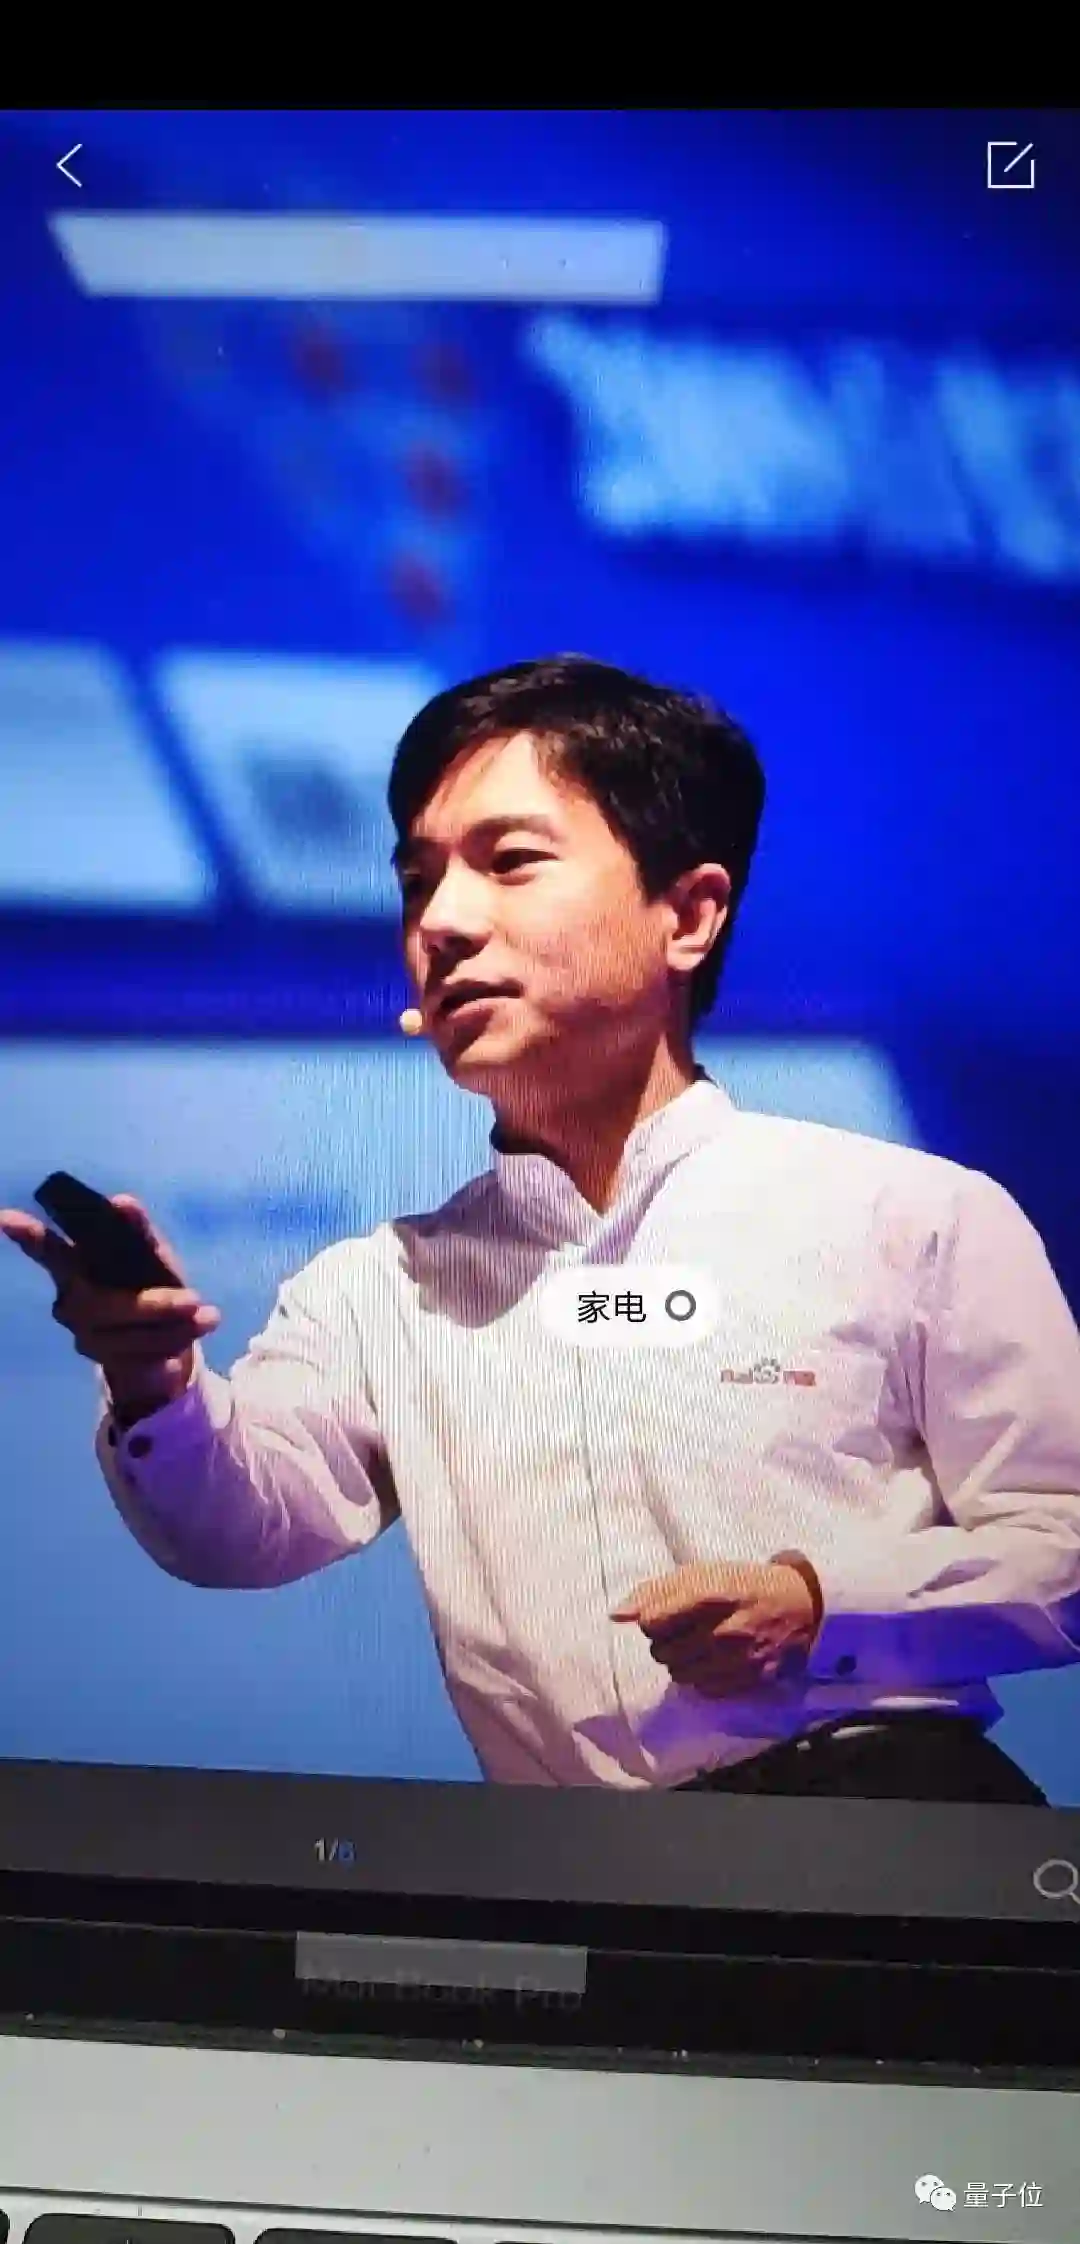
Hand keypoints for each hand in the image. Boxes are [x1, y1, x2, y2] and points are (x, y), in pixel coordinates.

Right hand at [0, 1193, 219, 1417]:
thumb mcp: (152, 1254)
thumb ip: (139, 1231)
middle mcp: (69, 1298)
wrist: (160, 1338)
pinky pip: (139, 1354)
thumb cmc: (149, 1282)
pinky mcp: (100, 1359)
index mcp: (76, 1264)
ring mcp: (81, 1332)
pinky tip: (192, 1334)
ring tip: (209, 1316)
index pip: (48, 1250)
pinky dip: (174, 1343)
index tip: (4, 1219)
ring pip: (128, 1334)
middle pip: (105, 1305)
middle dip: (155, 1304)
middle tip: (195, 1300)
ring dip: (174, 1327)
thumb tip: (123, 1202)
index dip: (28, 1235)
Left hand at [611, 1558, 819, 1696]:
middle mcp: (724, 1630)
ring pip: (679, 1674)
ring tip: (698, 1645)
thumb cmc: (742, 1584)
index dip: (653, 1619)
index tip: (666, 1614)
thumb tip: (616, 1616)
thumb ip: (655, 1591)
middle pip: (662, 1651)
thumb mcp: (700, 1573)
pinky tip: (715, 1660)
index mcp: (710, 1595)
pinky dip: (703, 1677)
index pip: (653, 1621)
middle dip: (665, 1641)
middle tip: (683, 1630)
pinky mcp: (751, 1679)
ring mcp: (739, 1658)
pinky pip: (704, 1689)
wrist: (799, 1605)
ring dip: (681, 1662)